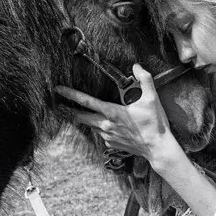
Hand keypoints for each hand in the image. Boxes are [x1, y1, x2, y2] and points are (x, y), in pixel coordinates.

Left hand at [55, 64, 178, 163]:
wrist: (158, 148)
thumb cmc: (155, 124)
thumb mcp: (152, 99)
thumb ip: (144, 79)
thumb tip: (137, 66)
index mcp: (112, 112)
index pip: (87, 101)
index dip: (71, 94)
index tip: (59, 89)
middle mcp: (106, 125)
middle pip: (81, 117)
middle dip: (68, 110)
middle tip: (57, 105)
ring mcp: (107, 136)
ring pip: (90, 125)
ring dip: (83, 118)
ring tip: (77, 112)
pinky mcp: (111, 144)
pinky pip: (100, 133)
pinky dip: (99, 127)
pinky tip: (103, 124)